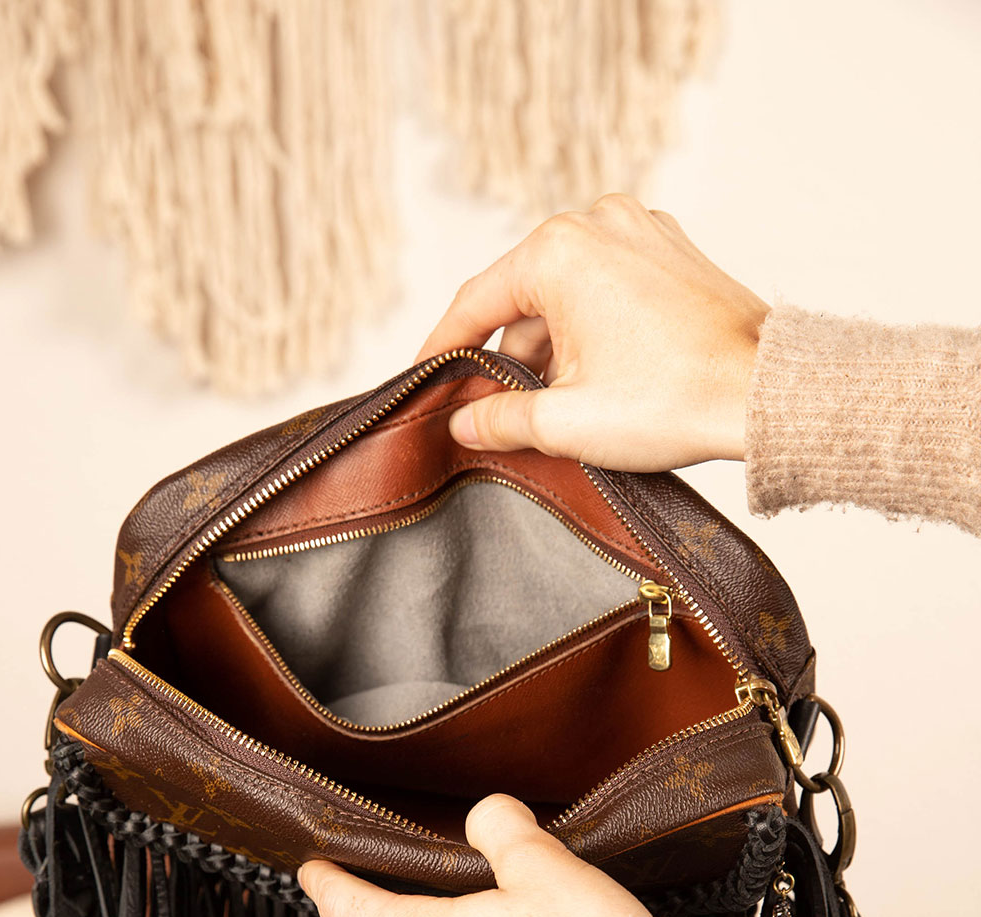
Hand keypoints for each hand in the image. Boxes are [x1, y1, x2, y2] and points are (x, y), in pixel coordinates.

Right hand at [416, 194, 768, 471]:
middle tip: (498, 415)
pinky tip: (598, 380)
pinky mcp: (672, 251)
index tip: (424, 379)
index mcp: (558, 250)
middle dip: (509, 359)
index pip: (476, 302)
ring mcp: (640, 231)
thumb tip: (462, 421)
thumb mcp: (566, 421)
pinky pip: (609, 287)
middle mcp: (597, 223)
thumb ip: (500, 418)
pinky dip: (592, 328)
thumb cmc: (674, 399)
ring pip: (567, 294)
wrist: (764, 393)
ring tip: (561, 409)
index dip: (443, 349)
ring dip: (553, 349)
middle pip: (524, 299)